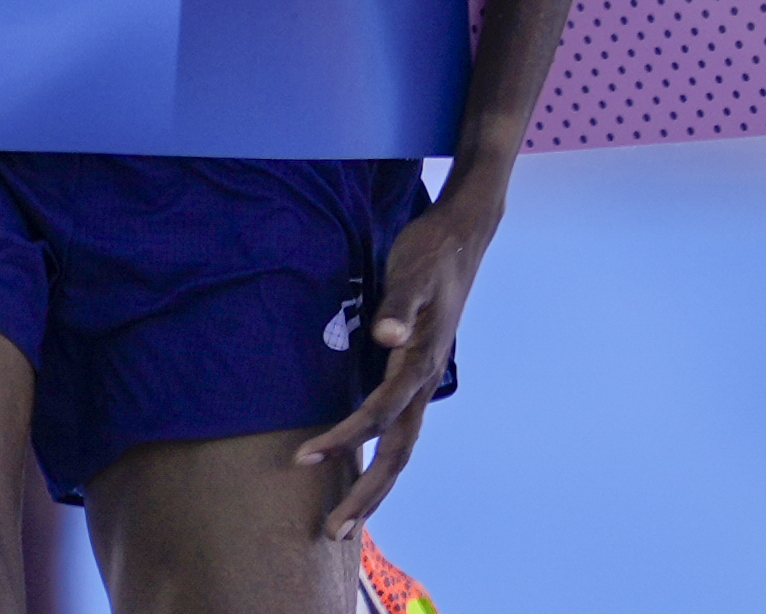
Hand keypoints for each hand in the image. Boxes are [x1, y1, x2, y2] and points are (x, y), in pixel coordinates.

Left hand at [294, 181, 499, 538]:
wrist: (462, 236)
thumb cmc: (431, 251)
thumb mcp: (411, 269)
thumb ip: (399, 303)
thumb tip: (387, 335)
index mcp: (421, 361)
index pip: (378, 414)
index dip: (343, 438)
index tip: (303, 456)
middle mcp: (424, 380)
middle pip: (396, 452)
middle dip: (365, 492)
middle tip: (331, 530)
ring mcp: (423, 380)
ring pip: (401, 446)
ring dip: (373, 483)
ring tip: (344, 517)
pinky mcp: (416, 372)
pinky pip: (398, 427)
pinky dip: (379, 455)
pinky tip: (360, 466)